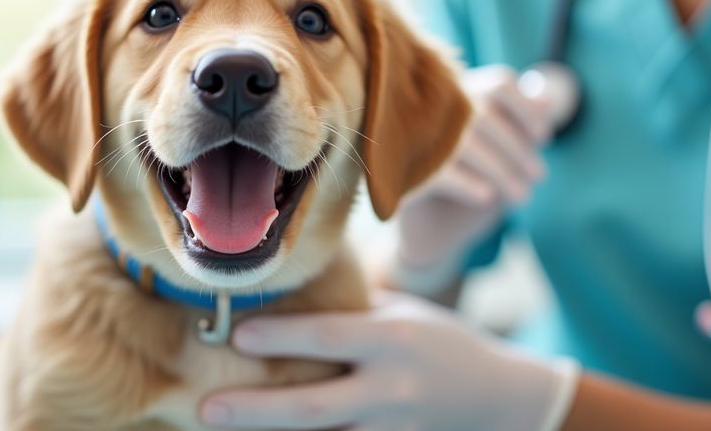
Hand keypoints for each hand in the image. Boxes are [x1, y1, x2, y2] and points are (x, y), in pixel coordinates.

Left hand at [199, 291, 578, 430]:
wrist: (503, 398)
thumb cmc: (443, 342)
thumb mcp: (405, 313)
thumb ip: (353, 311)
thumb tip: (292, 293)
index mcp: (396, 339)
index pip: (330, 336)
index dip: (282, 336)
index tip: (237, 334)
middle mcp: (395, 387)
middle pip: (316, 406)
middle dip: (257, 410)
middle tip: (208, 409)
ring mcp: (397, 429)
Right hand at [391, 65, 552, 293]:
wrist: (429, 226)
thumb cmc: (471, 177)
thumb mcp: (499, 148)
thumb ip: (519, 120)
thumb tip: (547, 101)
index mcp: (458, 93)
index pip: (499, 85)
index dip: (527, 110)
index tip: (544, 138)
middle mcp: (433, 108)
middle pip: (487, 116)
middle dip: (519, 150)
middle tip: (539, 176)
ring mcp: (415, 137)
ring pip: (467, 145)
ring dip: (502, 171)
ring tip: (522, 195)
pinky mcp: (405, 170)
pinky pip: (442, 173)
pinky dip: (469, 184)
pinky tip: (487, 197)